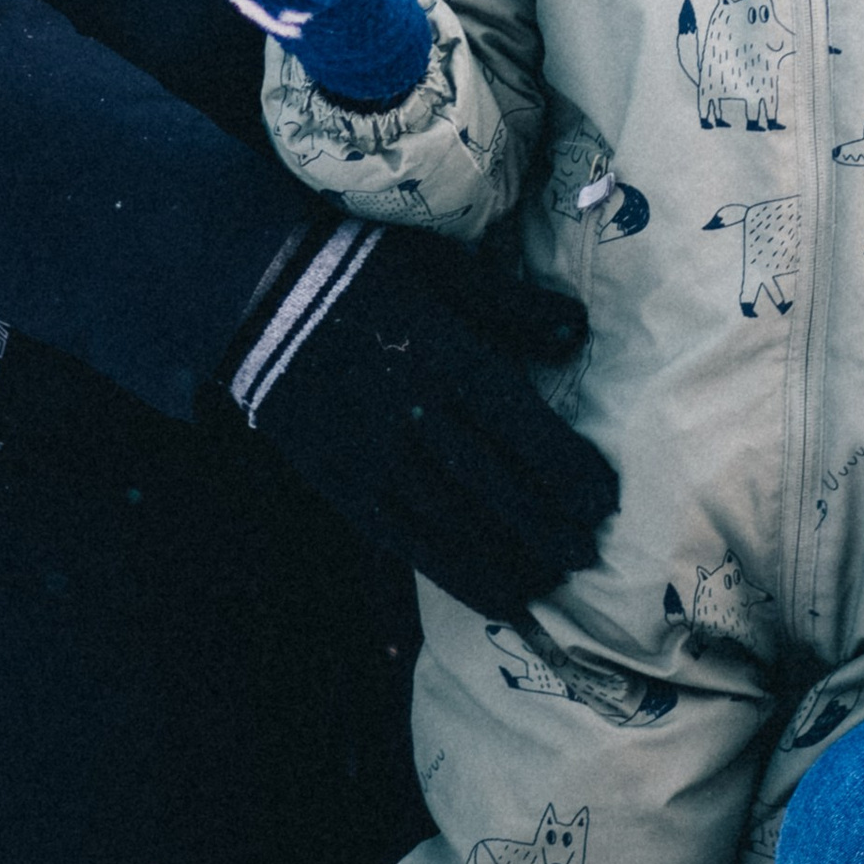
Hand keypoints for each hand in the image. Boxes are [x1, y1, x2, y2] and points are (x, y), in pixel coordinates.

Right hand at [229, 219, 615, 618]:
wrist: (259, 294)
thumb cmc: (362, 269)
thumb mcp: (443, 266)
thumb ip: (512, 305)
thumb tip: (578, 333)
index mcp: (448, 355)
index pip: (523, 426)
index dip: (567, 470)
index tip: (604, 500)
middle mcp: (416, 414)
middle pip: (494, 485)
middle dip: (546, 526)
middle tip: (588, 556)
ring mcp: (376, 456)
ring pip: (455, 522)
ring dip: (508, 558)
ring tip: (551, 584)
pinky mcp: (344, 484)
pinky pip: (407, 541)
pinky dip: (455, 573)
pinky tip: (494, 597)